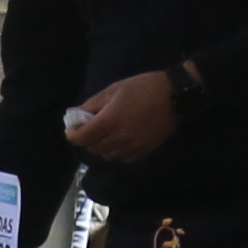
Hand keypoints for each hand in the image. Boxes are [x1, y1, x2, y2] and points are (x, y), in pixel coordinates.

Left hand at [66, 70, 180, 164]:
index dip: (73, 135)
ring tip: (104, 134)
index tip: (71, 129)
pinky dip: (117, 152)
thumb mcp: (113, 90)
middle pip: (93, 148)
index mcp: (109, 122)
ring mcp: (133, 147)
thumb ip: (92, 104)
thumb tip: (74, 114)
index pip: (82, 138)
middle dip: (86, 140)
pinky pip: (124, 159)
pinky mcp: (145, 151)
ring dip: (101, 147)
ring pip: (108, 156)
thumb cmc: (142, 88)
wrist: (175, 97)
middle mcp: (119, 139)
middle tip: (88, 129)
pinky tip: (119, 141)